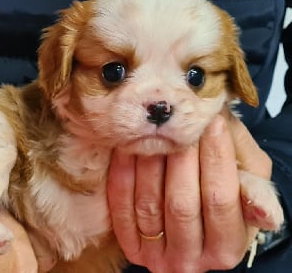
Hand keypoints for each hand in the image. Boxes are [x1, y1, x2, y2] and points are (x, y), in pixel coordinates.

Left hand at [107, 115, 270, 272]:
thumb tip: (261, 207)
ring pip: (148, 204)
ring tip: (154, 129)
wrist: (189, 220)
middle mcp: (191, 259)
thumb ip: (254, 191)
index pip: (221, 200)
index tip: (212, 122)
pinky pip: (121, 208)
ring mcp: (156, 255)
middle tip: (179, 124)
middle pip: (181, 204)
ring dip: (149, 162)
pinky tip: (129, 148)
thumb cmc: (223, 197)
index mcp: (226, 248)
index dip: (217, 158)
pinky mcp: (130, 246)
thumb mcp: (246, 191)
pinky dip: (123, 175)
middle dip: (180, 157)